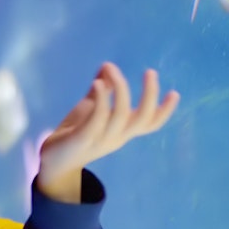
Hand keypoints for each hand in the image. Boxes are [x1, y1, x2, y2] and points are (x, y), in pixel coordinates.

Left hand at [36, 62, 179, 201]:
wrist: (52, 161)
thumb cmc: (74, 134)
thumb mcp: (90, 109)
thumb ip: (101, 91)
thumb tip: (106, 67)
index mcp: (122, 131)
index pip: (150, 124)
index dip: (165, 111)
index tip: (175, 93)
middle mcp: (117, 137)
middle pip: (143, 120)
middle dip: (150, 95)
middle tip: (150, 72)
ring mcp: (101, 139)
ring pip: (120, 115)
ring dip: (120, 89)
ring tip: (111, 68)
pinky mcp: (83, 139)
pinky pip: (97, 120)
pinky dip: (101, 100)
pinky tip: (98, 83)